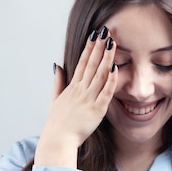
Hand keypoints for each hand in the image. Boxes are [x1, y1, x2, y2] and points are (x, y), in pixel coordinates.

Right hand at [35, 27, 117, 167]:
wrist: (57, 140)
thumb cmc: (57, 123)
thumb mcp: (55, 99)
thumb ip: (58, 82)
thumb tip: (57, 65)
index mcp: (72, 87)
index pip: (82, 62)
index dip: (89, 47)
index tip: (95, 34)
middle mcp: (80, 90)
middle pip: (91, 64)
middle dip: (99, 46)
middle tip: (106, 30)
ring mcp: (88, 100)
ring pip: (99, 75)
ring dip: (106, 57)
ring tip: (113, 42)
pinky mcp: (96, 111)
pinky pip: (106, 93)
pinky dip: (111, 80)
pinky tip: (116, 68)